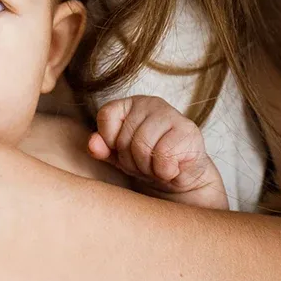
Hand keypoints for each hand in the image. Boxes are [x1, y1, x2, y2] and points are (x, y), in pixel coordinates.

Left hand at [88, 96, 228, 209]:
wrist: (182, 178)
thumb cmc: (148, 162)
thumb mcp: (119, 157)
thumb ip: (102, 149)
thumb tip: (92, 144)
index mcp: (130, 104)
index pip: (106, 116)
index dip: (111, 141)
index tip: (124, 151)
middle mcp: (150, 103)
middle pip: (124, 138)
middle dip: (131, 161)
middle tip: (145, 163)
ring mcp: (172, 114)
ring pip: (143, 147)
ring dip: (148, 168)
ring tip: (157, 166)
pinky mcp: (188, 131)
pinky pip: (164, 157)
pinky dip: (165, 171)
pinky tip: (172, 167)